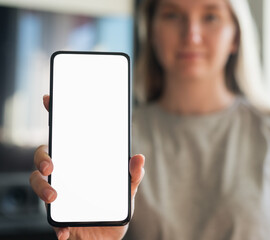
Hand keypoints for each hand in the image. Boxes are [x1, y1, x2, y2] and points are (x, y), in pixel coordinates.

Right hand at [29, 95, 144, 239]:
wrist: (109, 238)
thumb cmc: (114, 208)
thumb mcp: (127, 190)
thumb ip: (132, 175)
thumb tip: (139, 158)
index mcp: (80, 163)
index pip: (66, 137)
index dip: (56, 117)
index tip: (50, 100)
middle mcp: (66, 175)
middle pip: (44, 156)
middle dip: (42, 157)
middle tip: (51, 165)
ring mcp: (58, 194)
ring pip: (37, 183)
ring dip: (42, 188)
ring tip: (54, 196)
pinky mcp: (58, 217)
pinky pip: (50, 219)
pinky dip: (56, 226)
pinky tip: (64, 231)